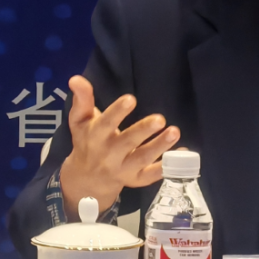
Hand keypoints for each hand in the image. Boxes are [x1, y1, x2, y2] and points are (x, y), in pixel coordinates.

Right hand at [59, 75, 180, 219]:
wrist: (86, 179)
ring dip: (160, 146)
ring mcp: (124, 169)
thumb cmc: (86, 141)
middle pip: (127, 142)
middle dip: (143, 131)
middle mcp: (109, 155)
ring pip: (142, 158)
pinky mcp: (137, 179)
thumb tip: (76, 78)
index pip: (106, 124)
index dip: (117, 112)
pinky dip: (168, 166)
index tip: (131, 99)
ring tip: (175, 132)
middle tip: (160, 119)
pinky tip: (183, 151)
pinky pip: (153, 174)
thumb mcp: (80, 120)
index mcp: (95, 137)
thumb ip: (82, 99)